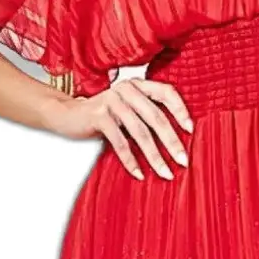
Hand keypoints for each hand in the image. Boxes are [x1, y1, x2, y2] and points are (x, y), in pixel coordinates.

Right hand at [51, 76, 192, 179]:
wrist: (67, 115)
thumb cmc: (103, 116)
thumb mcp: (127, 109)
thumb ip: (146, 113)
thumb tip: (176, 137)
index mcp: (138, 85)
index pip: (167, 92)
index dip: (181, 110)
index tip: (191, 131)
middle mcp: (127, 89)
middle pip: (156, 117)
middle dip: (172, 142)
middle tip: (183, 161)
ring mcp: (112, 101)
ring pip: (140, 132)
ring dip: (154, 156)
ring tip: (165, 173)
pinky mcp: (99, 116)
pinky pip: (120, 142)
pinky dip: (130, 160)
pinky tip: (138, 174)